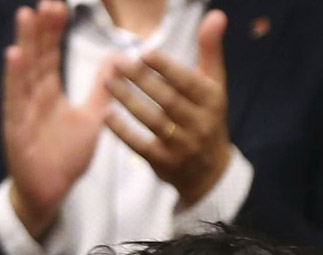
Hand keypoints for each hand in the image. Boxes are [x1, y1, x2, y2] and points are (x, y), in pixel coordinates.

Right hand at [2, 0, 111, 239]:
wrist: (47, 191)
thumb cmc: (63, 155)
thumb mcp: (90, 119)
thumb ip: (100, 90)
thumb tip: (117, 60)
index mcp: (49, 93)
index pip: (51, 55)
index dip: (54, 31)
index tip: (59, 5)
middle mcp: (33, 96)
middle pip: (37, 57)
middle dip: (41, 29)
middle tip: (46, 2)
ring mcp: (22, 110)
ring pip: (24, 73)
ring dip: (25, 44)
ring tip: (26, 16)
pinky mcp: (15, 128)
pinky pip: (14, 100)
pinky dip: (14, 78)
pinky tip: (14, 56)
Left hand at [106, 10, 233, 206]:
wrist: (210, 170)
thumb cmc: (207, 116)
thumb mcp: (213, 84)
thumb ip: (210, 49)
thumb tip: (216, 14)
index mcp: (212, 101)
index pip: (187, 82)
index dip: (165, 67)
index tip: (143, 53)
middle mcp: (200, 124)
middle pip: (167, 100)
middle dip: (141, 80)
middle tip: (118, 63)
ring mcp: (183, 146)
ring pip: (153, 121)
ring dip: (128, 100)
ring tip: (108, 82)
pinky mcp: (166, 163)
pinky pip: (141, 146)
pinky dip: (123, 131)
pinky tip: (106, 114)